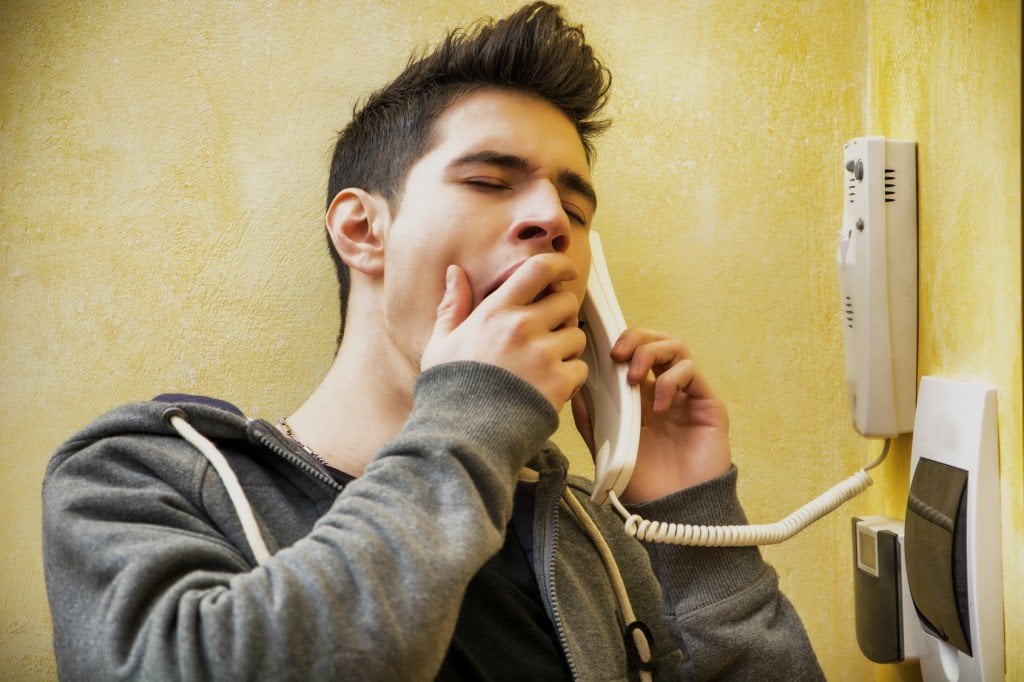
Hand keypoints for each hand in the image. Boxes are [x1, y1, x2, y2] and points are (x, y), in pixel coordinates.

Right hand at [421, 253, 587, 409]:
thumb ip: (453, 305)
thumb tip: (455, 271)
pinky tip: (547, 388)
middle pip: (567, 302)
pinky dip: (570, 379)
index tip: (565, 272)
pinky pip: (580, 368)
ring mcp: (543, 355)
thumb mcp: (442, 342)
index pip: (538, 269)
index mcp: (496, 311)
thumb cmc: (449, 390)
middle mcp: (522, 327)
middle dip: (563, 314)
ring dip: (567, 348)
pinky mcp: (558, 383)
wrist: (462, 436)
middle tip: (549, 332)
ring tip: (544, 366)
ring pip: (577, 336)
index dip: (559, 265)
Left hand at [571, 328, 730, 502]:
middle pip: (655, 340)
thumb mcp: (606, 449)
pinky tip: (659, 406)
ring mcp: (687, 395)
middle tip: (616, 354)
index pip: (632, 353)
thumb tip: (576, 390)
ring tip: (634, 378)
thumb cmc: (643, 485)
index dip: (617, 343)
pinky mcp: (708, 404)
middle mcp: (664, 391)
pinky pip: (691, 372)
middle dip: (634, 337)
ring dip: (650, 352)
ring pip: (675, 347)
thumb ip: (591, 421)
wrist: (673, 511)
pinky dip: (671, 380)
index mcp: (640, 398)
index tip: (595, 349)